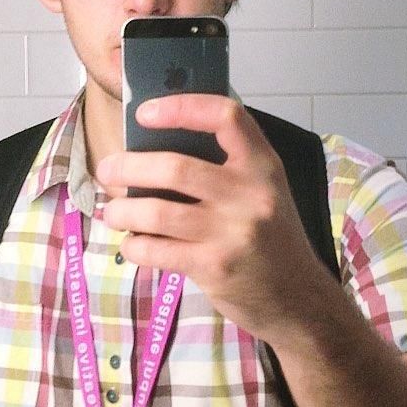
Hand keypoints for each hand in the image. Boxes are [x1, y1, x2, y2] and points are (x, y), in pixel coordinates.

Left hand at [96, 95, 328, 341]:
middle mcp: (251, 194)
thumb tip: (153, 150)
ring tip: (114, 211)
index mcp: (263, 166)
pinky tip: (133, 243)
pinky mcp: (214, 267)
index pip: (225, 117)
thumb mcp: (264, 192)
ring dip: (123, 210)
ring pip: (157, 211)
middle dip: (128, 167)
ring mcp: (232, 232)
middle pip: (175, 168)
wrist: (299, 299)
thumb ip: (224, 169)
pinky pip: (156, 249)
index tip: (145, 113)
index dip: (181, 107)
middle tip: (108, 171)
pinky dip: (134, 245)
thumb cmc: (271, 239)